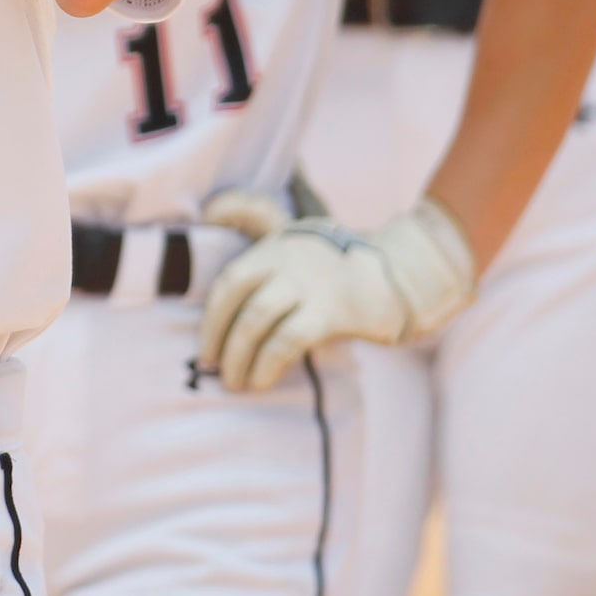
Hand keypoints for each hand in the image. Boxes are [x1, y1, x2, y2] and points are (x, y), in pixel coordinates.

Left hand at [198, 190, 474, 391]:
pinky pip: (289, 339)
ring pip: (258, 318)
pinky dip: (268, 363)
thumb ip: (255, 229)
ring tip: (237, 382)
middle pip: (239, 299)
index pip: (229, 280)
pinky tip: (262, 380)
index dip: (212, 317)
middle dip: (220, 338)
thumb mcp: (290, 237)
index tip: (204, 349)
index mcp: (273, 247)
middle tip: (214, 370)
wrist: (391, 277)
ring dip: (240, 355)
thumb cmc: (329, 264)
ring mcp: (309, 284)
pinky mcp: (332, 310)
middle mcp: (287, 260)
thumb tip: (210, 212)